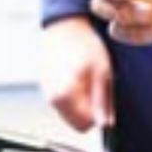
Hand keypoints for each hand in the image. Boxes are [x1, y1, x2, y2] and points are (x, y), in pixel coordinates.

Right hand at [41, 16, 112, 131]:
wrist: (64, 26)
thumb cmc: (85, 46)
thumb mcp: (102, 72)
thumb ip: (102, 101)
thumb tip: (106, 124)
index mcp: (64, 96)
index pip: (85, 125)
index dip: (98, 114)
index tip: (103, 98)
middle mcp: (51, 98)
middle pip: (76, 123)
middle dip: (89, 110)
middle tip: (96, 87)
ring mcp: (46, 93)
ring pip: (69, 114)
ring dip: (81, 103)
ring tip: (86, 80)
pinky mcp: (45, 87)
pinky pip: (62, 102)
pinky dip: (72, 96)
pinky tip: (76, 76)